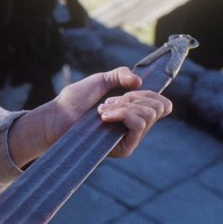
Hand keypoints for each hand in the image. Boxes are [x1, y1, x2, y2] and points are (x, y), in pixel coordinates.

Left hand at [49, 67, 170, 155]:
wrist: (58, 116)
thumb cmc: (75, 100)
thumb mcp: (101, 80)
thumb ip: (121, 75)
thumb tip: (140, 81)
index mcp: (135, 111)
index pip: (163, 106)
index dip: (152, 94)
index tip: (129, 90)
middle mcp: (136, 126)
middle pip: (159, 108)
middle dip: (134, 97)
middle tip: (110, 101)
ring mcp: (131, 138)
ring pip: (148, 115)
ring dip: (124, 106)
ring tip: (103, 109)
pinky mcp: (125, 148)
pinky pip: (138, 125)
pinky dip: (123, 114)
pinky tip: (104, 116)